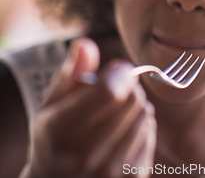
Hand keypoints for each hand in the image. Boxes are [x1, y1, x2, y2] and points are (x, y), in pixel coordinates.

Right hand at [20, 38, 156, 177]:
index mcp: (60, 131)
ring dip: (135, 105)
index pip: (109, 91)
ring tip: (116, 111)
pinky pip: (150, 132)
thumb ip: (70, 73)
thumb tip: (86, 44)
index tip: (118, 69)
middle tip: (114, 91)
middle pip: (132, 99)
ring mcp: (110, 173)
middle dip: (127, 87)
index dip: (120, 72)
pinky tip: (124, 129)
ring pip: (144, 114)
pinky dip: (142, 124)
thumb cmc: (54, 138)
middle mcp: (85, 156)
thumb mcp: (51, 106)